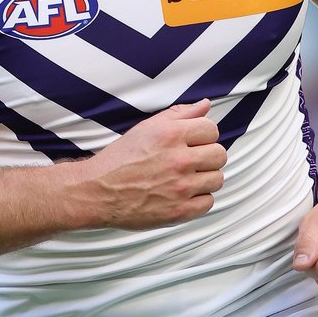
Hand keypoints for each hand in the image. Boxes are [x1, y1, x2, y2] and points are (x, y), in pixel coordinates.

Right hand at [85, 99, 225, 229]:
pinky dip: (199, 199)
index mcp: (170, 135)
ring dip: (205, 178)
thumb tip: (205, 105)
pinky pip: (208, 202)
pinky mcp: (179, 211)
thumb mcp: (146, 129)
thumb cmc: (119, 160)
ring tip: (187, 177)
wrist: (98, 191)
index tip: (194, 142)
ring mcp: (180, 188)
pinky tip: (184, 194)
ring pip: (217, 179)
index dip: (204, 135)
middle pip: (219, 155)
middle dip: (208, 156)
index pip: (211, 129)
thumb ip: (178, 115)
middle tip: (192, 160)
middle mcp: (178, 160)